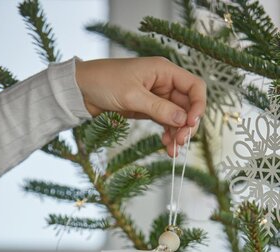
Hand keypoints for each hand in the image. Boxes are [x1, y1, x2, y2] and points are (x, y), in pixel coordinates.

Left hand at [75, 56, 205, 156]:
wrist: (82, 89)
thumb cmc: (104, 82)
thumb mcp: (132, 96)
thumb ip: (159, 108)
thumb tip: (183, 120)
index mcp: (164, 71)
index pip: (194, 86)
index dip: (198, 105)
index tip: (191, 124)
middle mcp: (164, 82)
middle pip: (188, 105)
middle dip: (187, 124)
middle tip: (181, 142)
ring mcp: (157, 97)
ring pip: (177, 117)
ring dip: (178, 133)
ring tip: (173, 150)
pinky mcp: (148, 109)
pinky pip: (165, 122)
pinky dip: (168, 134)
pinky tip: (166, 145)